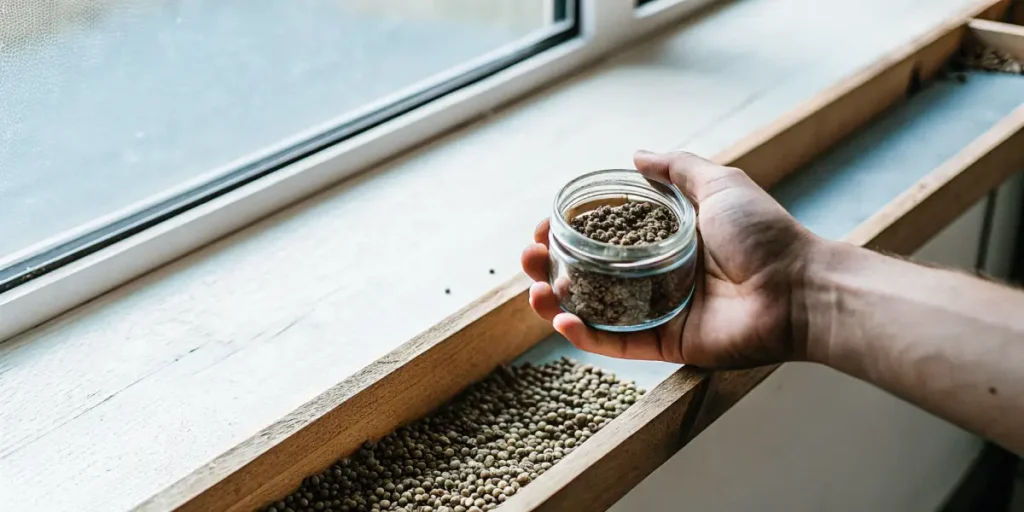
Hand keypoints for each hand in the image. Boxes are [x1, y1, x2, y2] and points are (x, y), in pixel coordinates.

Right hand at [521, 151, 817, 368]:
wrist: (798, 287)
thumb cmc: (764, 234)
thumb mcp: (720, 184)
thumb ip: (677, 168)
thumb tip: (635, 154)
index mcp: (665, 239)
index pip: (603, 235)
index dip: (570, 231)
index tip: (544, 226)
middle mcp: (657, 274)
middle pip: (591, 273)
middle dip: (553, 266)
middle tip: (530, 257)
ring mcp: (659, 311)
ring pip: (595, 310)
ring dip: (557, 301)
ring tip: (534, 289)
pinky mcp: (666, 343)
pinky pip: (617, 343)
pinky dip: (585, 335)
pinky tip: (561, 318)